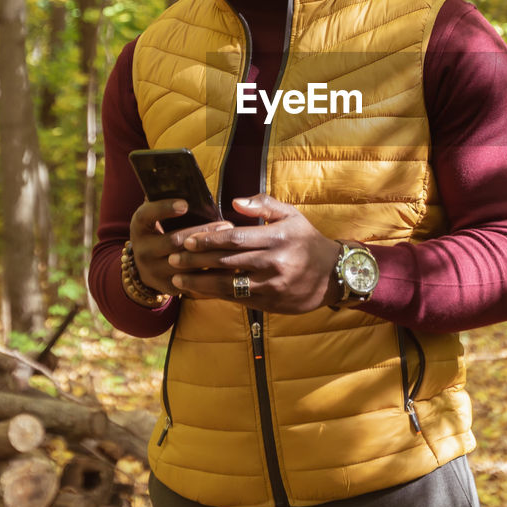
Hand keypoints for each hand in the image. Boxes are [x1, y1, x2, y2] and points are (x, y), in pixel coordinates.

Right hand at [129, 198, 231, 295]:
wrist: (144, 268)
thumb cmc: (159, 231)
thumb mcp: (155, 216)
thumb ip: (166, 200)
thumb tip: (184, 180)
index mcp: (139, 226)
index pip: (147, 215)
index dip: (165, 208)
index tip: (185, 203)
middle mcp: (142, 250)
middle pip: (174, 241)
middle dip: (202, 232)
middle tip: (227, 224)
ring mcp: (153, 271)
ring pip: (186, 264)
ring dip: (211, 253)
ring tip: (232, 243)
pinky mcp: (168, 287)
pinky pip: (193, 281)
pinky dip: (211, 272)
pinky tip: (230, 264)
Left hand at [167, 194, 341, 313]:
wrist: (334, 275)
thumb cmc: (308, 241)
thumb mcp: (292, 216)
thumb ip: (264, 205)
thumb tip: (233, 202)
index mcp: (277, 237)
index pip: (235, 238)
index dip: (208, 239)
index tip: (187, 239)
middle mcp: (274, 262)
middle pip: (226, 261)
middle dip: (196, 260)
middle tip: (173, 257)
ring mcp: (272, 285)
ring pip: (228, 284)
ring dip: (199, 282)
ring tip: (178, 278)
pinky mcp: (270, 303)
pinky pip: (237, 299)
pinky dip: (215, 295)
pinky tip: (199, 290)